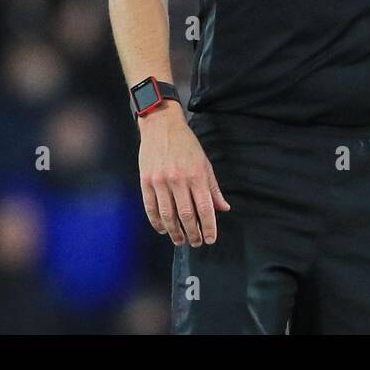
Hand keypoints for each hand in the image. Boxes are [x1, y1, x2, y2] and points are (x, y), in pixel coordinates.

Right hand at [138, 103, 230, 246]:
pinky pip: (151, 207)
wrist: (161, 126)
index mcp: (196, 175)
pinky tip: (163, 229)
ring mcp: (160, 181)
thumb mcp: (205, 163)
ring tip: (180, 240)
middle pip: (186, 215)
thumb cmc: (186, 144)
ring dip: (175, 232)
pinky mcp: (146, 181)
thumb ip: (213, 188)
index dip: (208, 227)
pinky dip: (157, 222)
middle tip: (196, 243)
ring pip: (168, 215)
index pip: (205, 208)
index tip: (210, 239)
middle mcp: (178, 180)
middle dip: (193, 233)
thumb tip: (223, 208)